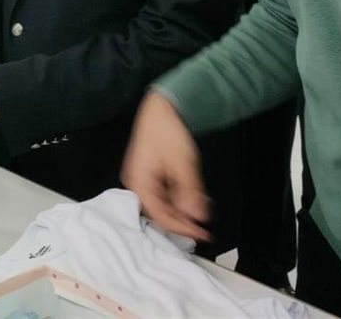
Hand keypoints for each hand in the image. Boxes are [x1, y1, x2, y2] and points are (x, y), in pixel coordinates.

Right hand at [121, 91, 210, 241]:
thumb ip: (188, 192)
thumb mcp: (182, 163)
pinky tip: (193, 199)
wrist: (162, 106)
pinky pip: (163, 193)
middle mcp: (136, 183)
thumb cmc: (167, 131)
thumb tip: (197, 218)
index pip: (159, 216)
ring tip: (201, 212)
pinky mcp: (149, 173)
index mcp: (139, 183)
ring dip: (181, 210)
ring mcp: (142, 178)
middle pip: (158, 212)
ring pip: (161, 204)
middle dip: (181, 220)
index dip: (182, 228)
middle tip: (203, 227)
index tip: (202, 233)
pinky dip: (178, 199)